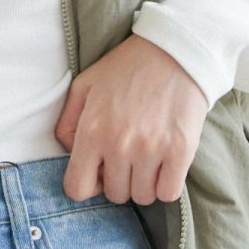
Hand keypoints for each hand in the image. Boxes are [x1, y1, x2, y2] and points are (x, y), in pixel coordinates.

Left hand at [54, 34, 208, 204]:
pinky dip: (165, 185)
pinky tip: (165, 165)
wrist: (175, 51)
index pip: (77, 189)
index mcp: (92, 130)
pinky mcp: (181, 151)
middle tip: (128, 157)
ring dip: (143, 184)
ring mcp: (151, 149)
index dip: (86, 185)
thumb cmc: (126, 69)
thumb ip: (67, 124)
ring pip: (142, 197)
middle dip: (118, 180)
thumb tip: (70, 155)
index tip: (98, 172)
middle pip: (114, 195)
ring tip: (147, 158)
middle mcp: (119, 144)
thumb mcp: (84, 87)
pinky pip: (169, 193)